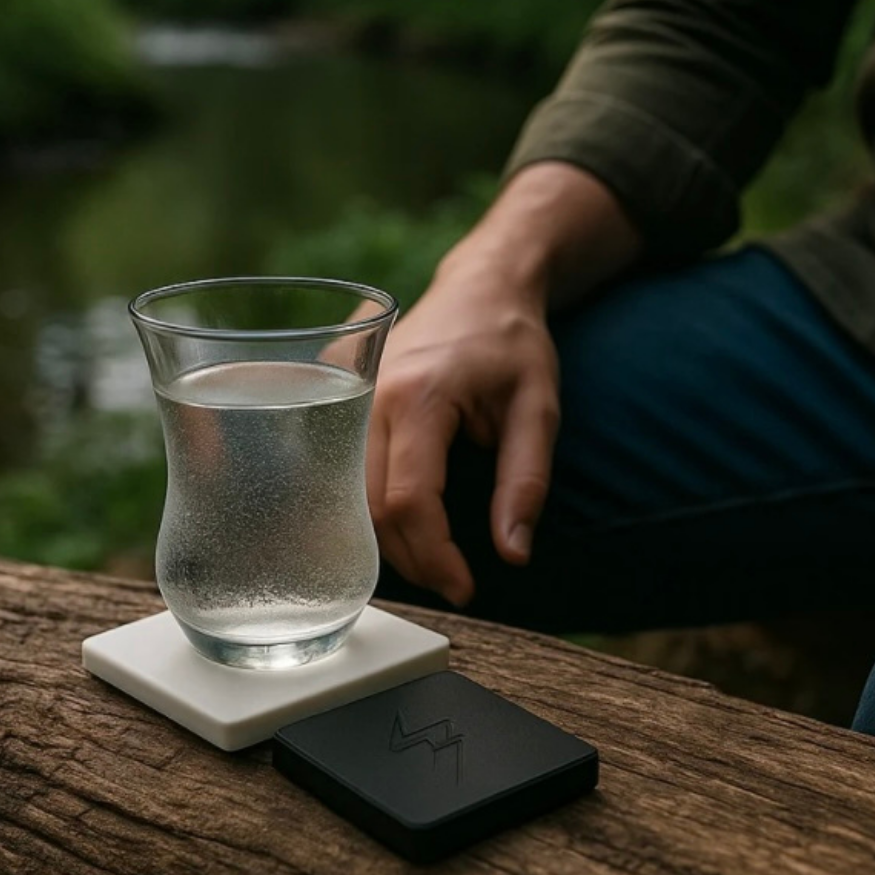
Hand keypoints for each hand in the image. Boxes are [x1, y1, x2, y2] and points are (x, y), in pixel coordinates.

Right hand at [365, 254, 559, 606]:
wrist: (481, 288)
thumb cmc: (512, 344)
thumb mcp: (539, 408)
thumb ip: (525, 481)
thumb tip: (513, 554)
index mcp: (418, 396)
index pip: (410, 501)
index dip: (435, 556)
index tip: (465, 586)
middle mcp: (366, 396)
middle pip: (369, 506)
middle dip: (411, 558)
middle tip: (453, 580)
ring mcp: (344, 394)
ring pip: (346, 495)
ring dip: (385, 538)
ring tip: (432, 558)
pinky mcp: (335, 396)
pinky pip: (337, 469)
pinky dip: (364, 507)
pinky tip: (398, 525)